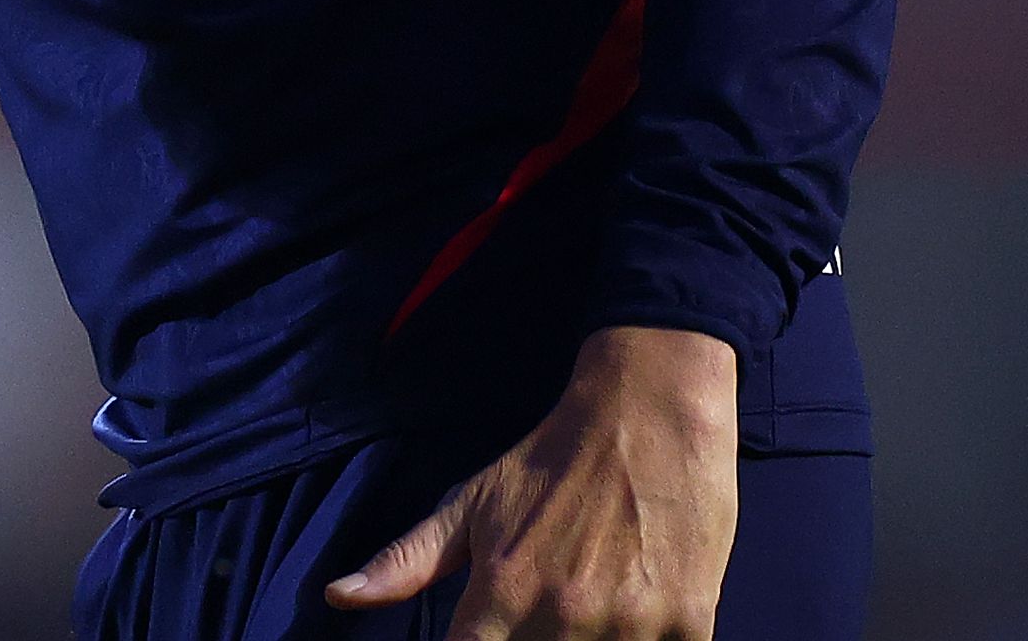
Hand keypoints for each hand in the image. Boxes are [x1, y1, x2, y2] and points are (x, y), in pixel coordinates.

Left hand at [327, 326, 739, 638]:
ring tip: (594, 602)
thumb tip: (337, 597)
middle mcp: (562, 617)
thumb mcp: (472, 503)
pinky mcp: (690, 626)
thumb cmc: (553, 458)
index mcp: (502, 593)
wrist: (652, 409)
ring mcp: (630, 627)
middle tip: (549, 604)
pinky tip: (637, 609)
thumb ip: (407, 561)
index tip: (486, 634)